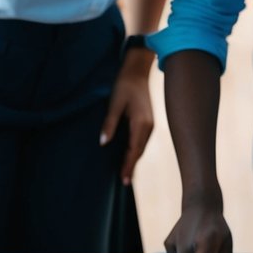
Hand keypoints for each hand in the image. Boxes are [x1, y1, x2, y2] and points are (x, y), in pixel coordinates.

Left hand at [100, 52, 154, 185]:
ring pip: (141, 147)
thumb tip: (103, 142)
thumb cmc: (124, 85)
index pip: (134, 150)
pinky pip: (141, 141)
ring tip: (126, 173)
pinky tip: (129, 156)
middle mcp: (148, 127)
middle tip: (124, 181)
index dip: (128, 165)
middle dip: (131, 166)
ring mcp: (149, 125)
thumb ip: (110, 123)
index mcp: (141, 124)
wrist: (137, 71)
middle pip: (139, 152)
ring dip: (133, 159)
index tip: (124, 179)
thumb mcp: (114, 103)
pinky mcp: (147, 122)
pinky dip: (135, 150)